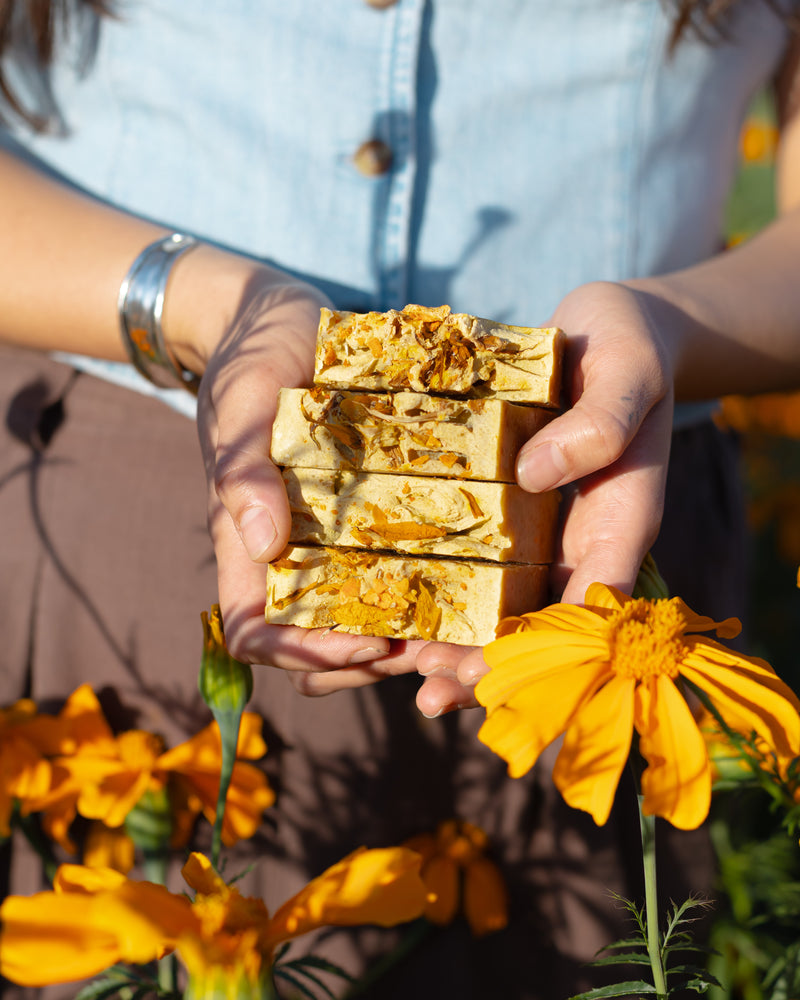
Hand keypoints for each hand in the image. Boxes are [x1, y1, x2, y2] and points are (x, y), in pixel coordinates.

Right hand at [187, 260, 422, 693]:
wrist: (277, 319)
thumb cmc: (249, 360)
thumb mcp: (243, 401)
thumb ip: (242, 468)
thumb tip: (259, 543)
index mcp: (247, 541)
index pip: (256, 631)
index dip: (302, 653)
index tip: (367, 638)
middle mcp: (290, 551)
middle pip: (314, 642)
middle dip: (368, 658)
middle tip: (432, 647)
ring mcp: (328, 534)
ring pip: (358, 613)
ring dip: (403, 634)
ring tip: (458, 629)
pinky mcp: (366, 509)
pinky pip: (392, 563)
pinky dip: (423, 585)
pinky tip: (469, 578)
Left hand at [414, 280, 676, 714]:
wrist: (605, 331)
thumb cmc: (629, 349)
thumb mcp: (628, 371)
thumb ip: (600, 422)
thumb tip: (535, 473)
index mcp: (619, 522)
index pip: (591, 604)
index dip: (546, 648)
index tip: (493, 676)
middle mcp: (577, 540)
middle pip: (538, 622)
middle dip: (487, 663)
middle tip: (430, 694)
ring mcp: (539, 529)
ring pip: (500, 603)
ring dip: (454, 640)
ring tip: (396, 667)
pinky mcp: (505, 507)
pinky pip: (474, 558)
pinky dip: (439, 587)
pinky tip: (391, 607)